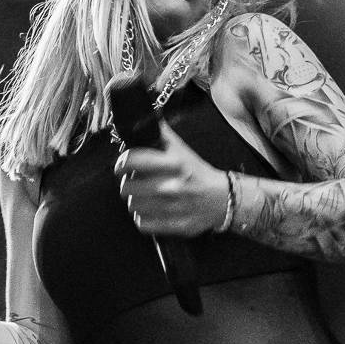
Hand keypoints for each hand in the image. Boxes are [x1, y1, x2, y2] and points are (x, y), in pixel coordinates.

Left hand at [114, 121, 230, 236]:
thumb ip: (161, 134)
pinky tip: (152, 210)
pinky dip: (143, 217)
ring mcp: (173, 208)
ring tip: (144, 197)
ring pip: (133, 205)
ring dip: (136, 200)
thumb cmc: (198, 172)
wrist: (223, 198)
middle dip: (129, 183)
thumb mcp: (182, 150)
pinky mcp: (175, 225)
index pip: (131, 160)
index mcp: (173, 163)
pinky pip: (142, 223)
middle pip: (127, 187)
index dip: (121, 163)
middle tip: (135, 182)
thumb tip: (143, 117)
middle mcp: (172, 185)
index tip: (121, 166)